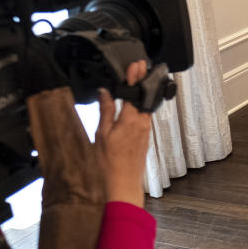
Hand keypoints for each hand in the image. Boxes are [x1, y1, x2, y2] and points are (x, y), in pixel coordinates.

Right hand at [96, 61, 151, 207]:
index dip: (135, 76)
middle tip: (140, 66)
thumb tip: (106, 92)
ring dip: (141, 92)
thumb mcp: (101, 135)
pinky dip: (141, 105)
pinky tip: (136, 102)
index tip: (137, 64)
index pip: (134, 92)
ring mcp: (146, 130)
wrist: (123, 185)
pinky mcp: (145, 136)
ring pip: (145, 106)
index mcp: (130, 120)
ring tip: (138, 79)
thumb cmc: (108, 165)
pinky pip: (145, 116)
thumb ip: (105, 111)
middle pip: (143, 96)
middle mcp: (142, 123)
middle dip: (141, 80)